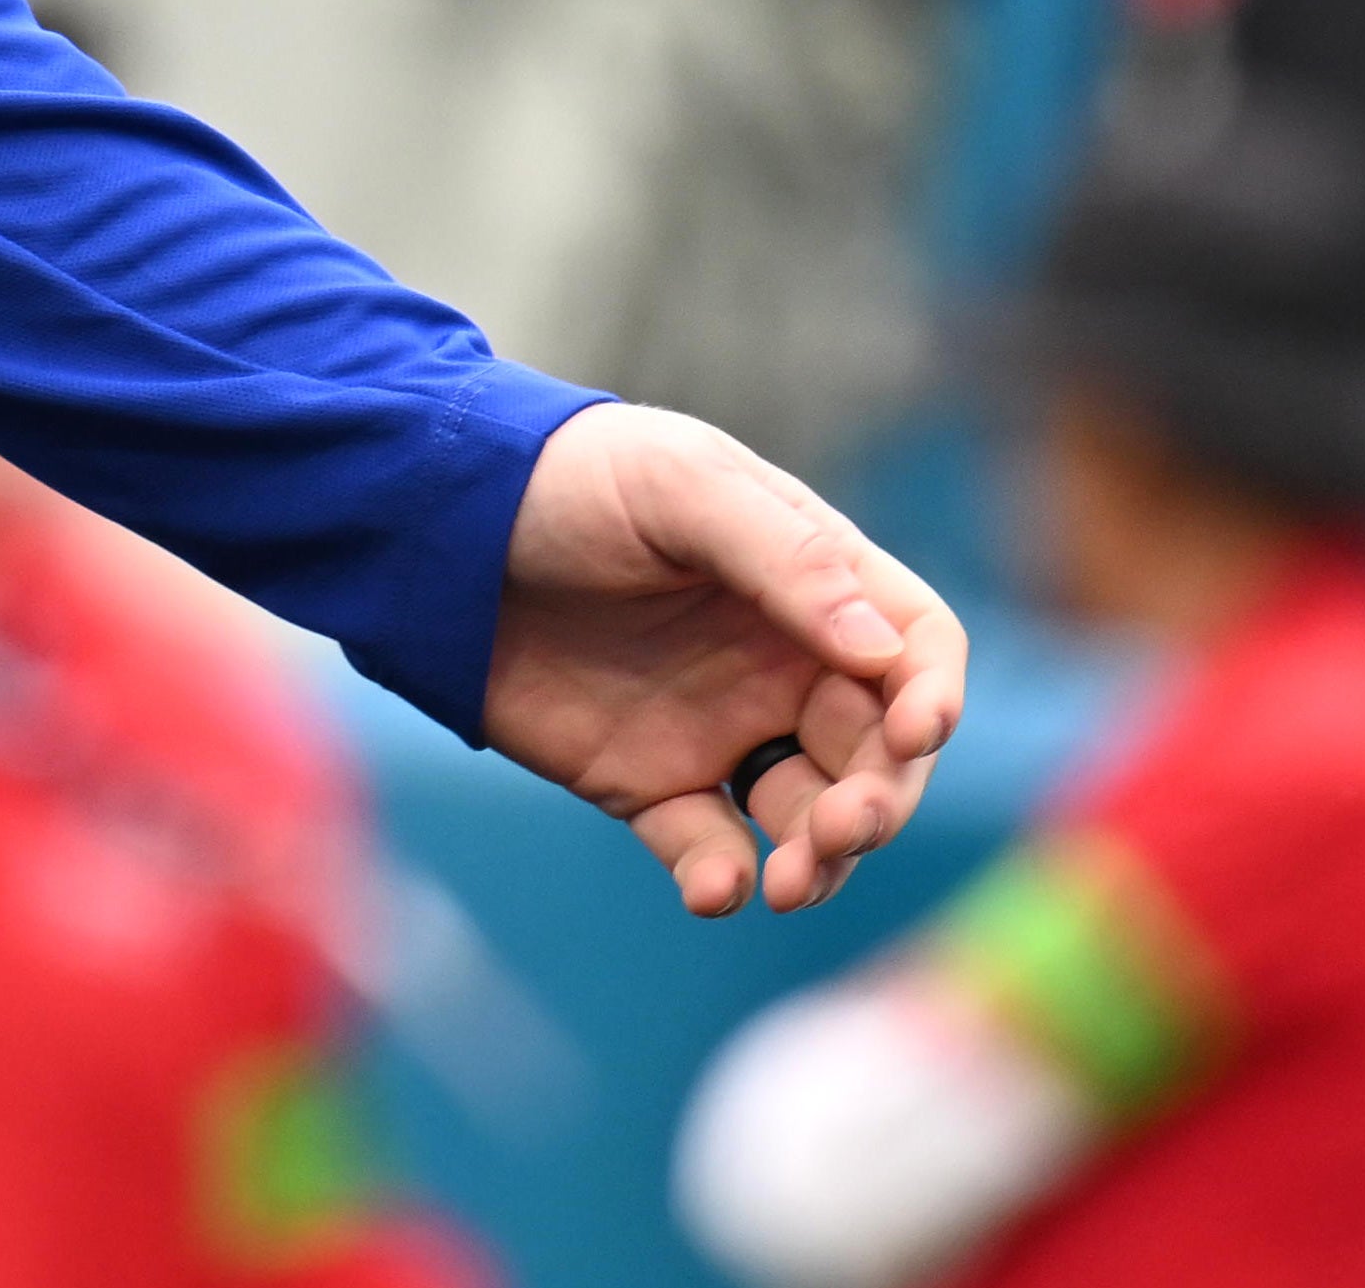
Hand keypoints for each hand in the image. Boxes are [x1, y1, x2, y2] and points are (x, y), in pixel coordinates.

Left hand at [481, 402, 968, 917]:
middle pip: (876, 751)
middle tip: (843, 828)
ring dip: (820, 857)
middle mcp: (781, 663)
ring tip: (792, 883)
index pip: (913, 648)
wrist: (434, 526)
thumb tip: (880, 652)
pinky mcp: (649, 784)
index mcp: (809, 582)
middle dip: (880, 799)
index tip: (916, 732)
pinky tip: (713, 888)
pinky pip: (710, 849)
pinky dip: (724, 879)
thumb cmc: (568, 477)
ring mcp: (719, 728)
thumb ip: (784, 558)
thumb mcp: (679, 486)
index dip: (931, 694)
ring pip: (808, 817)